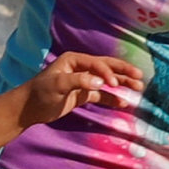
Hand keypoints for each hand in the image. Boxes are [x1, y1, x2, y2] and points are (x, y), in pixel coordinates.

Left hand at [15, 51, 141, 128]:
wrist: (29, 108)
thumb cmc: (40, 92)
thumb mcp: (57, 85)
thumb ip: (78, 82)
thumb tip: (101, 83)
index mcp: (74, 60)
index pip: (97, 64)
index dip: (108, 72)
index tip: (114, 83)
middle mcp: (81, 68)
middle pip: (107, 67)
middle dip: (123, 72)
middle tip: (140, 76)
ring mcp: (83, 81)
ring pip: (107, 81)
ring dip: (122, 84)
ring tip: (139, 87)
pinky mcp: (82, 94)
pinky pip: (102, 95)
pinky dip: (113, 98)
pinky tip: (124, 103)